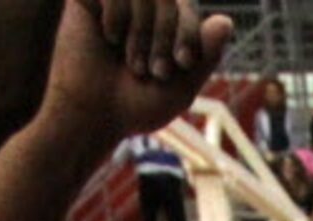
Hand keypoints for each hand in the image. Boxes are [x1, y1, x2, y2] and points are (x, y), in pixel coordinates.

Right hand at [38, 0, 231, 142]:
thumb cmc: (135, 106)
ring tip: (132, 62)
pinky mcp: (85, 0)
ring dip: (142, 31)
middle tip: (154, 70)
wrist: (91, 116)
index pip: (185, 7)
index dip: (188, 31)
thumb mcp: (181, 87)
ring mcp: (112, 2)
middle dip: (165, 34)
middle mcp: (138, 8)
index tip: (182, 63)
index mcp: (161, 24)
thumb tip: (227, 21)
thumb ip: (205, 55)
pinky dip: (116, 14)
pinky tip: (109, 37)